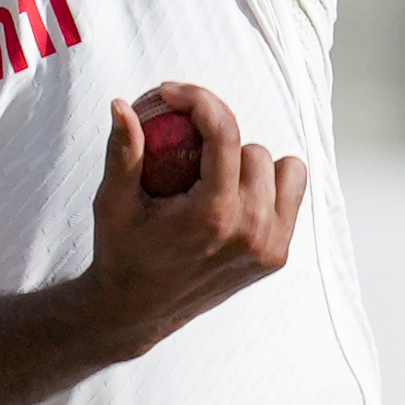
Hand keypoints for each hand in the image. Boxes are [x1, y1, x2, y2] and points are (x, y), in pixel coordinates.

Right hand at [79, 83, 307, 356]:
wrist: (138, 311)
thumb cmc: (122, 252)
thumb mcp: (113, 202)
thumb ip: (123, 152)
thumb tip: (122, 104)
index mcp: (212, 216)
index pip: (225, 135)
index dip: (200, 101)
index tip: (174, 94)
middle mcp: (250, 232)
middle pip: (254, 149)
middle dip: (221, 143)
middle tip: (188, 154)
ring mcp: (269, 247)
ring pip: (285, 170)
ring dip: (251, 165)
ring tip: (217, 178)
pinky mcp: (277, 257)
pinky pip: (292, 197)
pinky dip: (267, 188)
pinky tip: (235, 197)